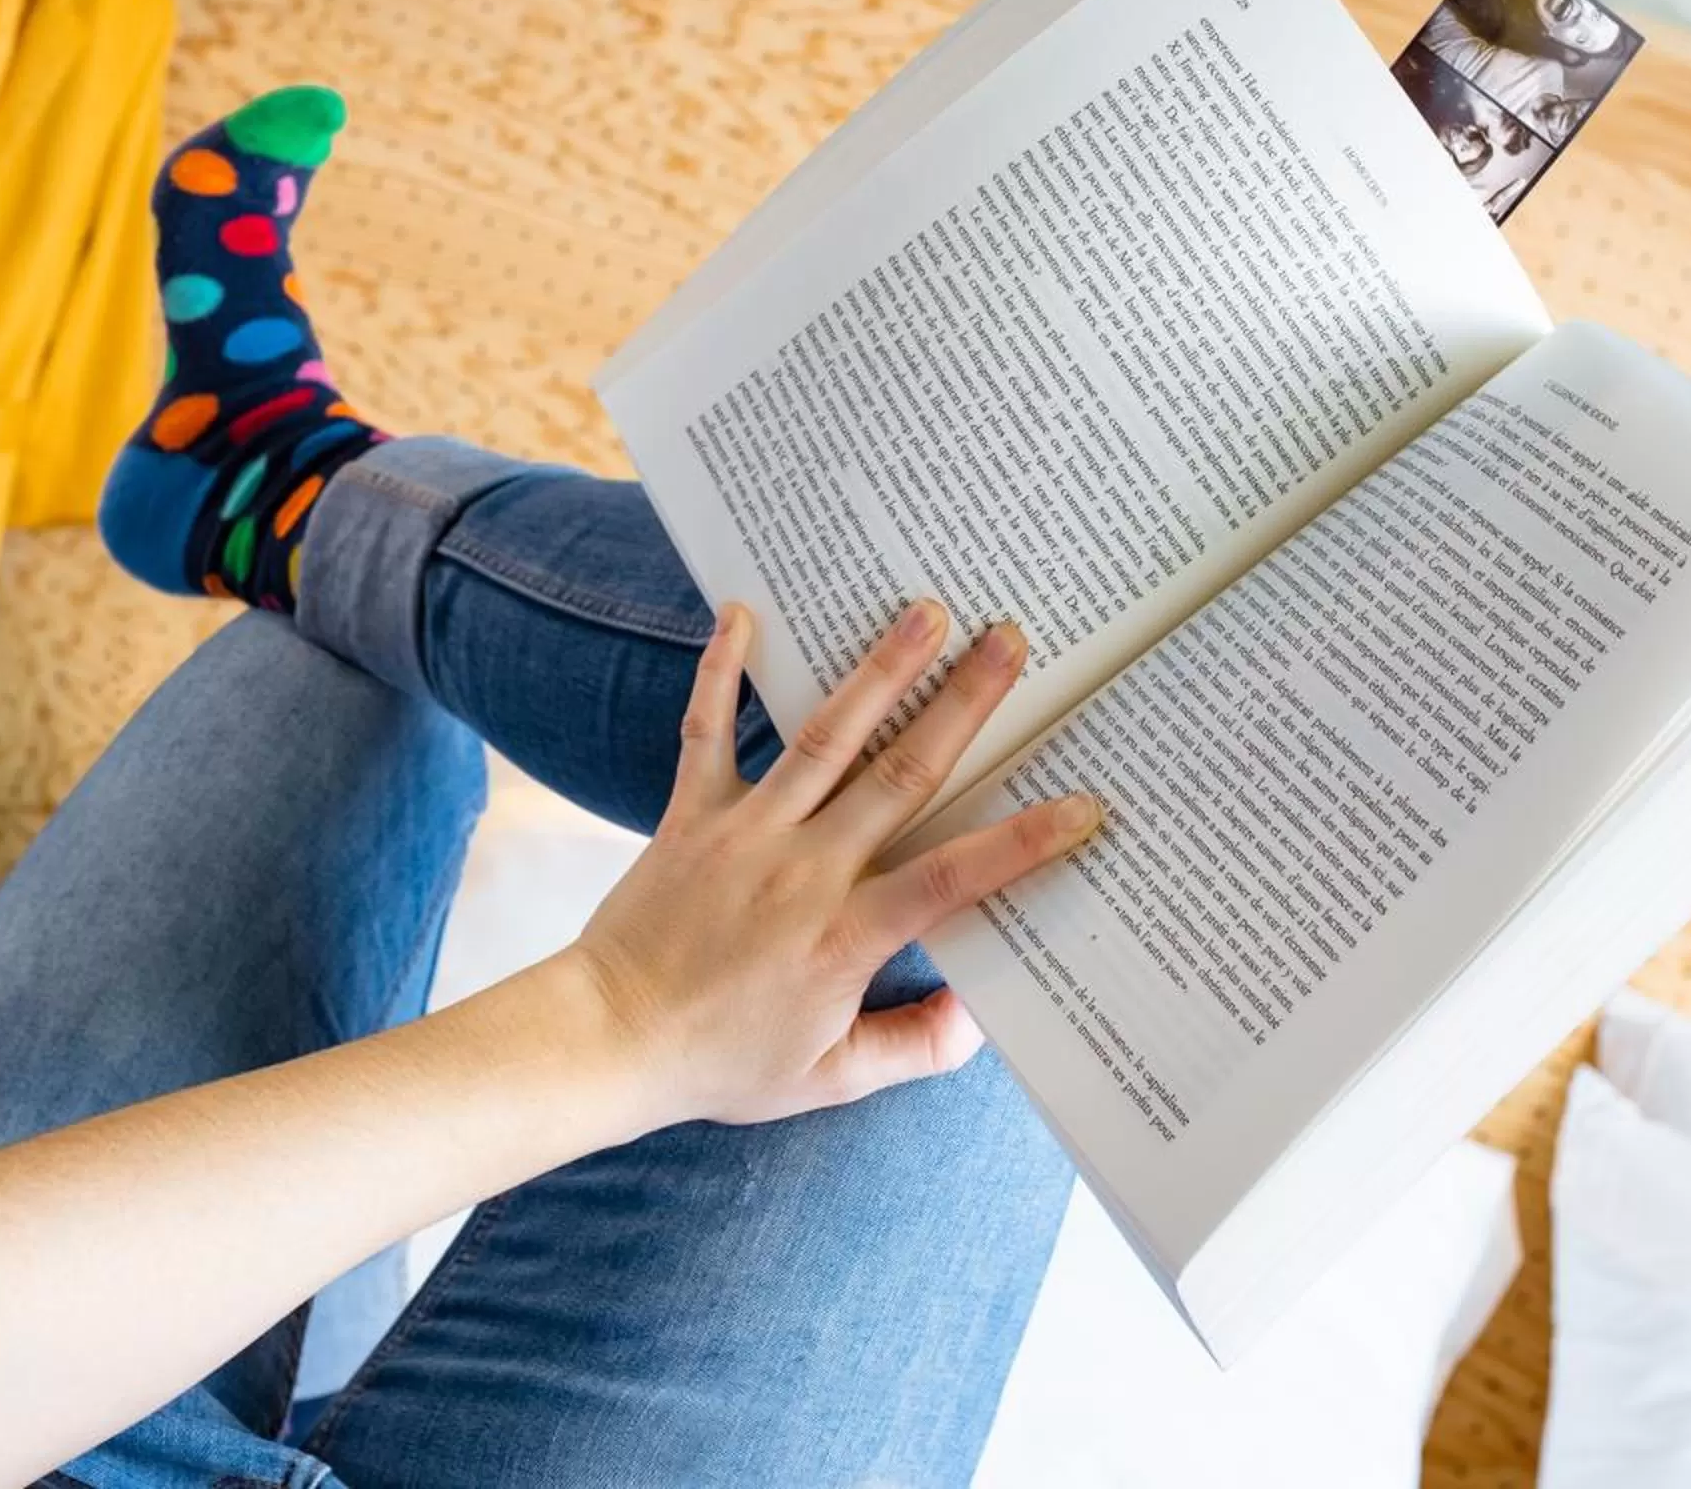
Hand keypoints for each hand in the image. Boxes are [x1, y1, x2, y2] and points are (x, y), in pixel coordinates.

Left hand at [560, 599, 1099, 1128]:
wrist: (608, 1040)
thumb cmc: (721, 1063)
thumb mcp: (830, 1079)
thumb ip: (914, 1047)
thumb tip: (978, 1014)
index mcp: (846, 935)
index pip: (952, 878)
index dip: (1022, 842)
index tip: (1083, 804)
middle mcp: (804, 869)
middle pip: (901, 775)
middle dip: (964, 705)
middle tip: (1011, 642)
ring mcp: (746, 831)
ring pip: (826, 738)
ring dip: (880, 671)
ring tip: (926, 611)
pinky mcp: (693, 813)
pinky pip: (706, 730)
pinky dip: (720, 670)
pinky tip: (740, 612)